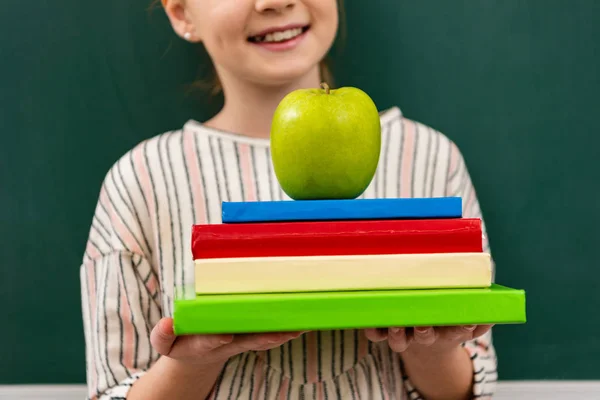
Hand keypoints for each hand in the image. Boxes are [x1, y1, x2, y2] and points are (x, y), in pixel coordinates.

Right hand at [151, 317, 303, 366]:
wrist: (196, 356)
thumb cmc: (181, 342)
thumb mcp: (166, 342)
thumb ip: (163, 335)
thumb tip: (166, 323)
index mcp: (204, 343)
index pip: (211, 340)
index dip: (217, 339)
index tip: (224, 336)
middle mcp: (227, 343)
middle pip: (248, 341)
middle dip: (264, 338)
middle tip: (278, 333)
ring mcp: (242, 341)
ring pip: (264, 338)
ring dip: (282, 334)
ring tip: (300, 326)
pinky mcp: (251, 337)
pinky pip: (271, 333)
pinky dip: (286, 329)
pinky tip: (304, 321)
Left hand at [364, 325, 492, 355]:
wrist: (425, 349)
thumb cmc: (446, 327)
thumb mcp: (467, 326)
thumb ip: (480, 322)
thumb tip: (492, 314)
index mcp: (447, 333)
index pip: (458, 332)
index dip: (462, 329)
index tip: (466, 322)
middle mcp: (424, 336)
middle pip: (425, 337)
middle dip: (424, 332)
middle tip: (424, 324)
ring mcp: (404, 336)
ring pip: (399, 339)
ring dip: (396, 333)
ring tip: (395, 324)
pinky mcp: (385, 333)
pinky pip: (376, 334)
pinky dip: (372, 329)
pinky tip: (370, 320)